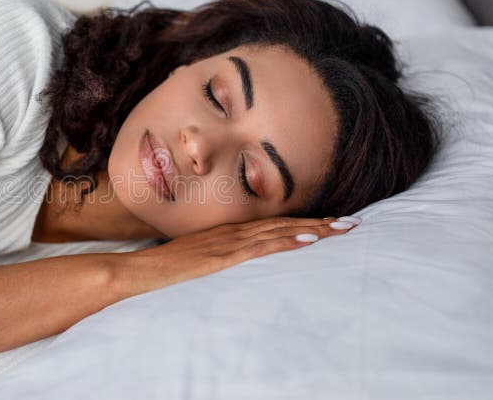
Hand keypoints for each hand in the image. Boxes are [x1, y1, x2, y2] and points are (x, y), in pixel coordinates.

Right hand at [113, 216, 358, 296]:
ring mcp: (229, 242)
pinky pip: (262, 247)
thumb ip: (214, 256)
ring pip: (280, 231)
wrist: (140, 271)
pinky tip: (309, 240)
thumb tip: (228, 261)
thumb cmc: (162, 269)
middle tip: (352, 222)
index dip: (303, 222)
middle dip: (320, 223)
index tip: (329, 223)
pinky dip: (287, 241)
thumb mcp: (195, 259)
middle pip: (284, 223)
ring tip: (343, 228)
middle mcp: (232, 231)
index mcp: (227, 232)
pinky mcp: (223, 256)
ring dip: (314, 229)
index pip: (272, 224)